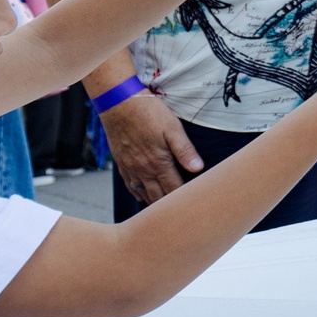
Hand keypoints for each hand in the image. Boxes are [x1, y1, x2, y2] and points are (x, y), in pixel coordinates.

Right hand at [101, 89, 204, 207]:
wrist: (118, 104)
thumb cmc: (148, 113)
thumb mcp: (172, 128)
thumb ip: (185, 150)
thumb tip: (198, 169)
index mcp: (159, 164)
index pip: (174, 189)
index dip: (184, 198)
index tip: (193, 204)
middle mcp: (143, 170)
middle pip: (159, 196)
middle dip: (170, 205)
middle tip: (181, 212)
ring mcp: (131, 168)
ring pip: (144, 194)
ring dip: (154, 202)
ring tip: (165, 210)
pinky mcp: (121, 163)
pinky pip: (129, 185)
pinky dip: (137, 194)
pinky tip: (143, 196)